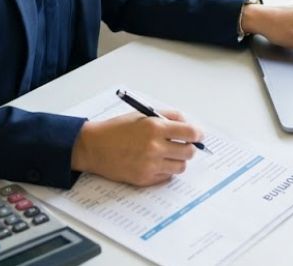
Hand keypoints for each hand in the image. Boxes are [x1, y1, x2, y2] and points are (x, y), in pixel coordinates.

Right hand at [70, 109, 201, 186]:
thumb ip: (167, 116)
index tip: (198, 135)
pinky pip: (167, 176)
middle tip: (182, 145)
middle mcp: (154, 147)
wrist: (94, 147)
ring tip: (167, 154)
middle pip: (189, 152)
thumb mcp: (142, 115)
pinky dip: (165, 170)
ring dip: (178, 160)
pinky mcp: (145, 179)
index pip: (190, 133)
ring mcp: (150, 165)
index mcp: (155, 127)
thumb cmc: (117, 129)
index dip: (198, 134)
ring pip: (180, 166)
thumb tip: (188, 123)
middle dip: (189, 147)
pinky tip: (156, 162)